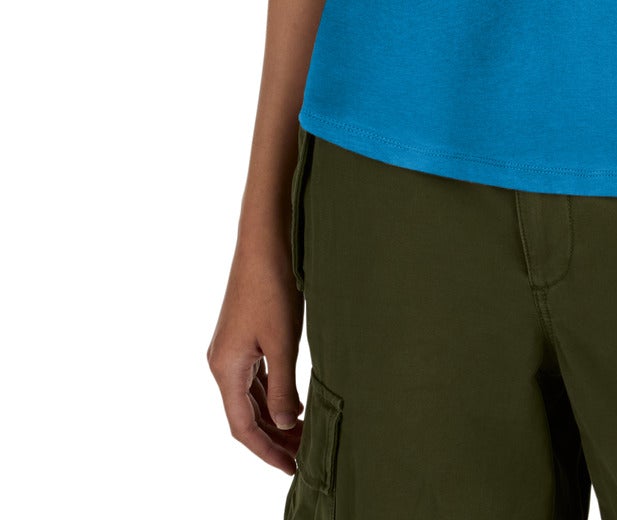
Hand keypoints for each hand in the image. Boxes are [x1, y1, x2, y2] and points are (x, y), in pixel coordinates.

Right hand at [207, 238, 305, 473]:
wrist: (265, 239)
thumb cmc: (272, 285)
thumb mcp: (282, 341)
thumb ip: (281, 387)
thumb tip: (284, 423)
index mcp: (225, 368)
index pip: (242, 426)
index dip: (267, 451)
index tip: (291, 468)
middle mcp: (222, 362)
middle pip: (244, 414)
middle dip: (273, 438)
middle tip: (304, 456)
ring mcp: (230, 348)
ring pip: (249, 397)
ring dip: (273, 417)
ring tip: (302, 434)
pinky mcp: (242, 335)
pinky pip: (254, 378)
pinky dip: (271, 395)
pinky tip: (291, 402)